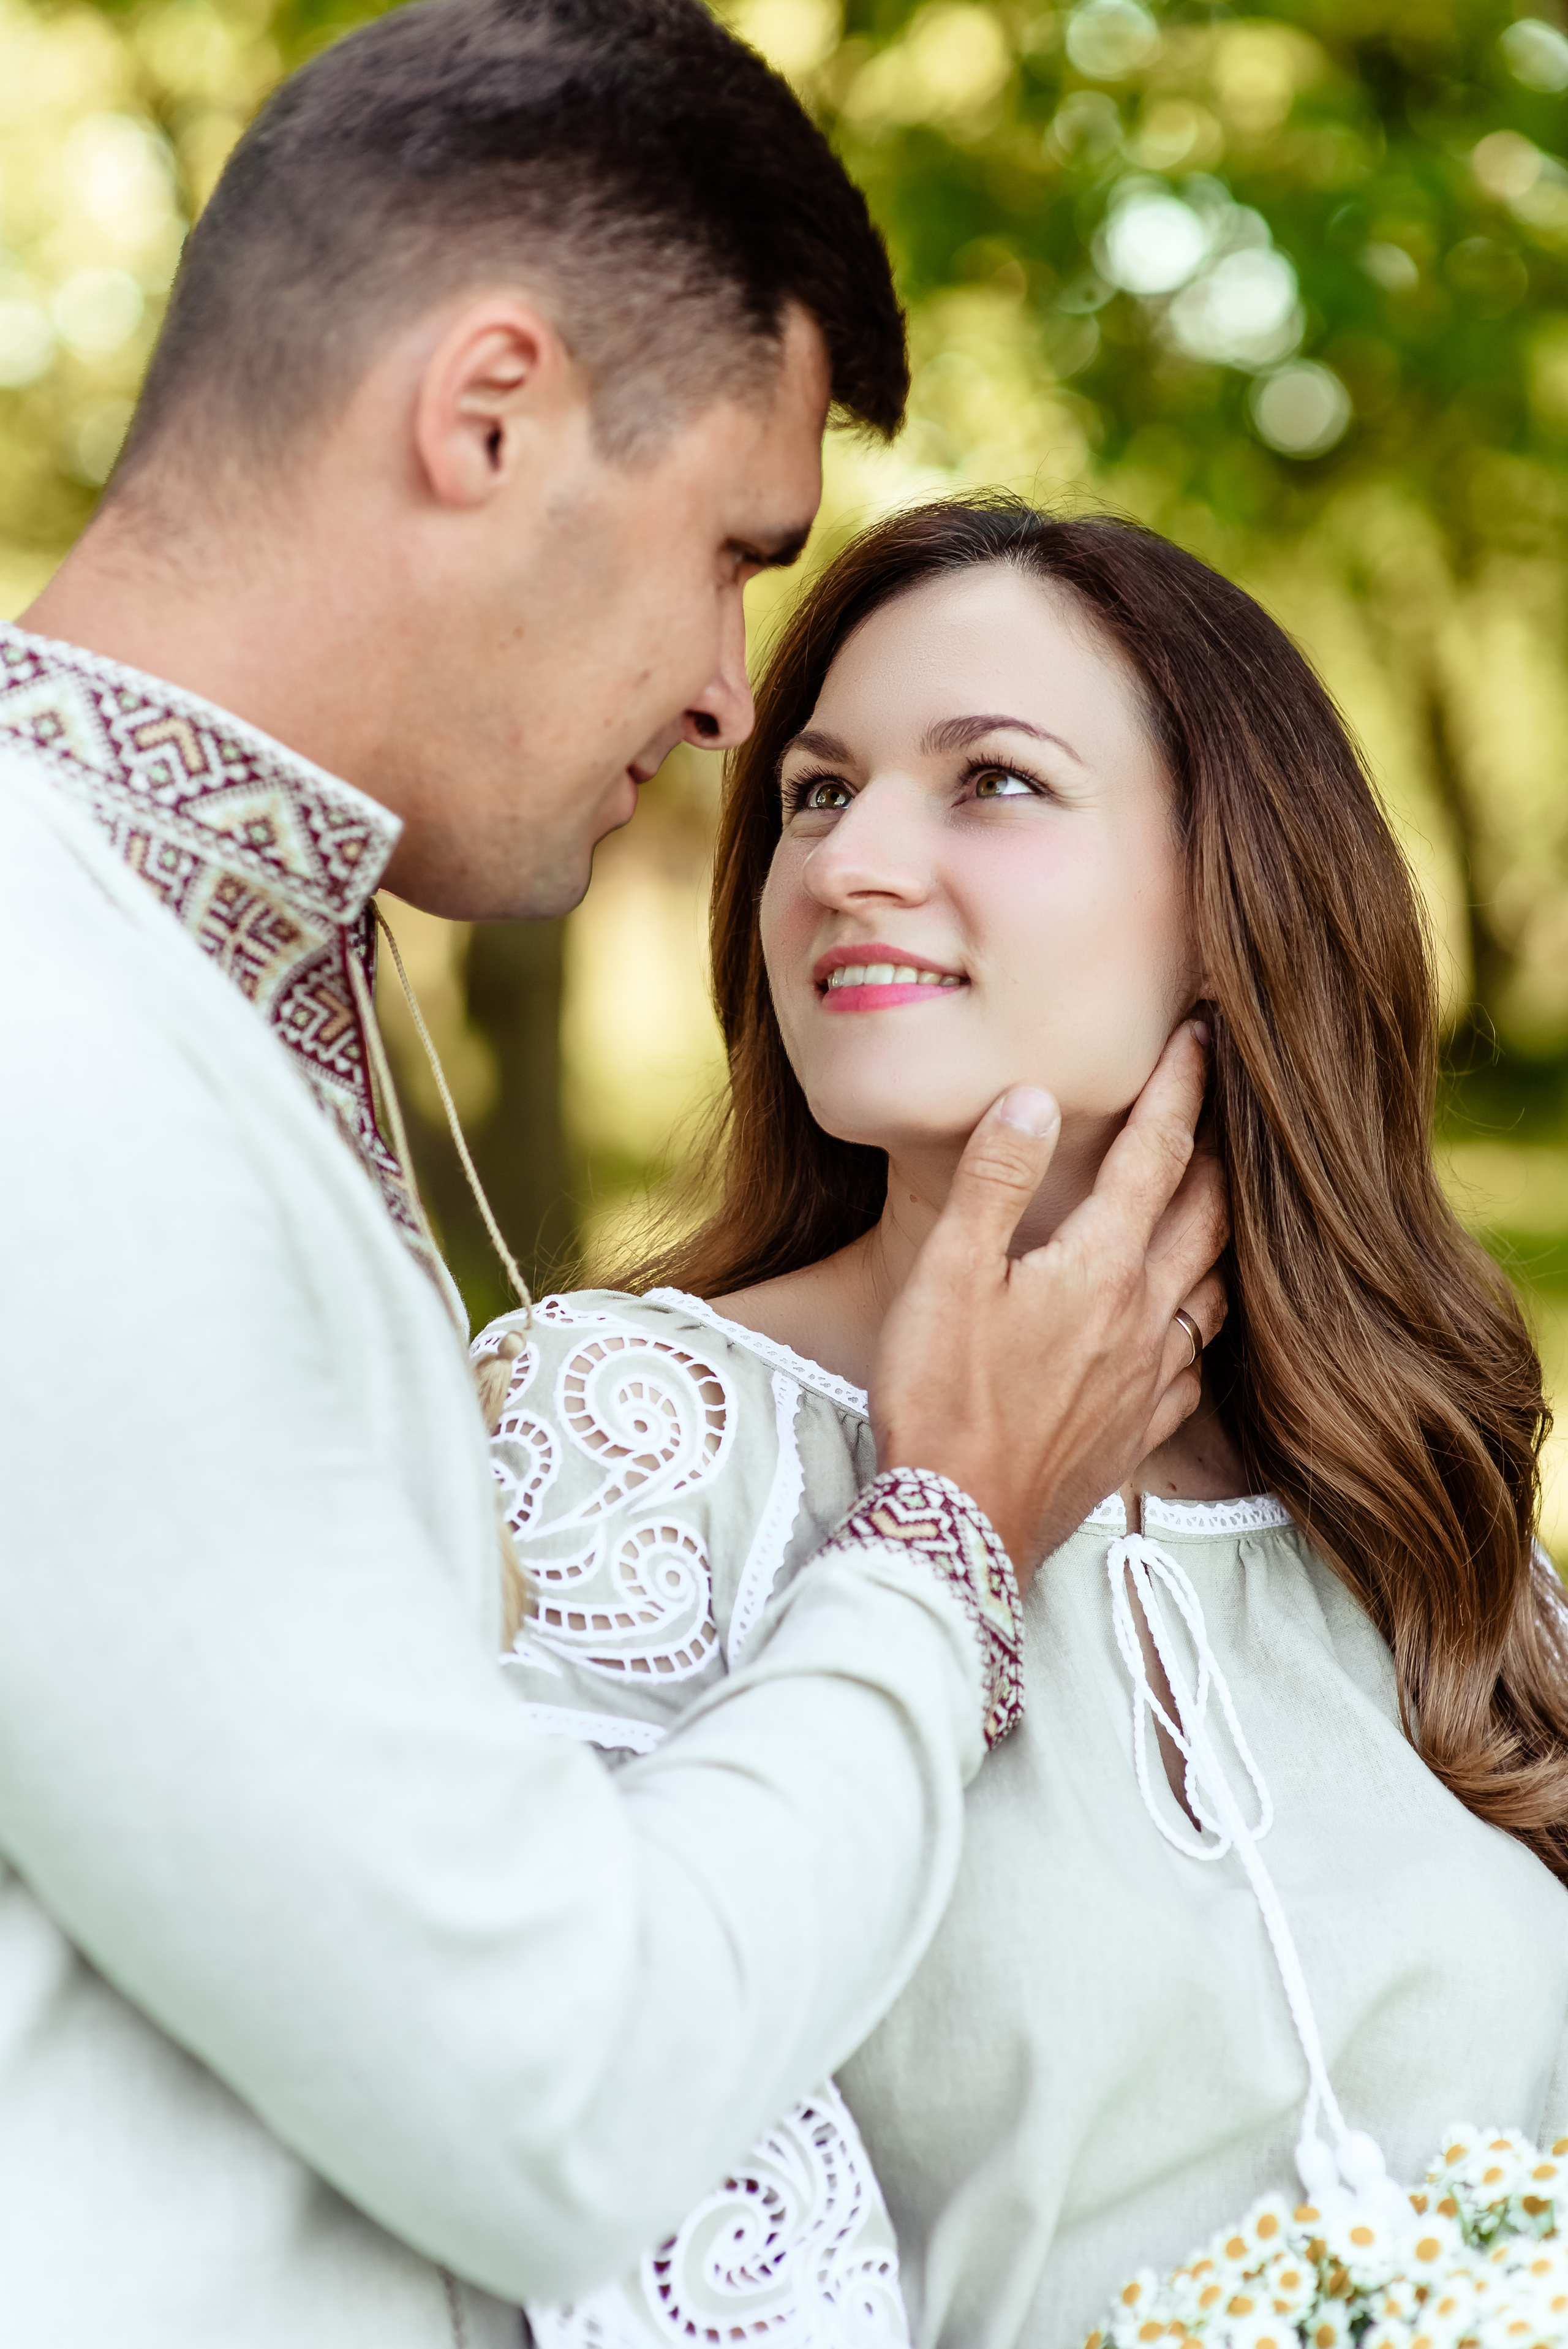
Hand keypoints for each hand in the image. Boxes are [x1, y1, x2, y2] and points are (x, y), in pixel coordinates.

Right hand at [869, 1021, 1227, 1585]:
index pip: (1158, 1155)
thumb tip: (1036, 1098)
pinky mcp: (1141, 1434)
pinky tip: (1188, 1325)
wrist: (961, 1522)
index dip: (1184, 1087)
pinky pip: (1196, 1365)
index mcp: (1101, 1266)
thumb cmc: (941, 1396)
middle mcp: (1144, 1317)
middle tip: (1233, 1103)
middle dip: (1223, 1150)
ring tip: (1226, 1205)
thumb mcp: (947, 1274)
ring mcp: (1150, 1380)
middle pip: (1208, 1216)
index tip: (1206, 1033)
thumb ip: (996, 1181)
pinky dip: (1203, 1325)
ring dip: (1226, 1237)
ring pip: (1215, 1289)